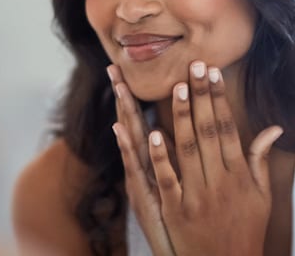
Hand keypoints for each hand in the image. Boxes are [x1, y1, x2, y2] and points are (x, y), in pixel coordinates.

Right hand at [108, 65, 175, 255]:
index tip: (122, 72)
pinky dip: (136, 150)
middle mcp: (142, 170)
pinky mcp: (145, 198)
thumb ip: (175, 159)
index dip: (131, 98)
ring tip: (119, 88)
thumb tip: (166, 134)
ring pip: (132, 142)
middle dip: (123, 97)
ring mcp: (141, 182)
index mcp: (151, 164)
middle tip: (113, 68)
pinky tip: (130, 130)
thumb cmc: (181, 225)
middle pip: (131, 126)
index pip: (141, 122)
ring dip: (126, 114)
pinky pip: (140, 169)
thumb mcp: (177, 189)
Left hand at [150, 61, 281, 255]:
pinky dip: (160, 157)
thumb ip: (260, 160)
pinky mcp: (176, 212)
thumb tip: (273, 129)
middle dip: (202, 97)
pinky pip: (168, 180)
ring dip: (183, 118)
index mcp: (240, 175)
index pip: (228, 128)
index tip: (213, 73)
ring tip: (178, 88)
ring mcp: (198, 197)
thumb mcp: (262, 197)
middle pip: (209, 132)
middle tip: (194, 66)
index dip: (219, 100)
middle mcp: (221, 183)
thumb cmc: (246, 230)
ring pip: (189, 151)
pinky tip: (153, 133)